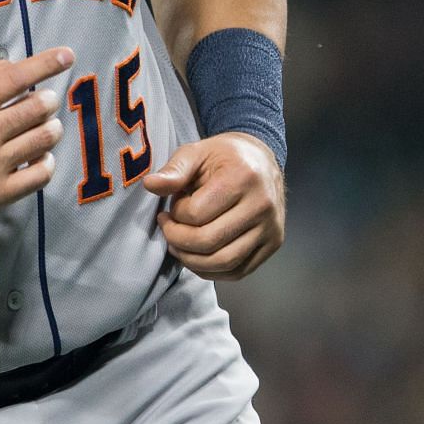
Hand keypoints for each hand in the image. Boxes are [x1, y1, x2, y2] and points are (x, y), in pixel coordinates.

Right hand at [0, 47, 74, 224]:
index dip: (44, 64)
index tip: (66, 55)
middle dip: (48, 100)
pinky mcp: (0, 193)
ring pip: (43, 138)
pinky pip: (41, 173)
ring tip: (46, 128)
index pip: (13, 78)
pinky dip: (47, 161)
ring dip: (51, 129)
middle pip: (35, 108)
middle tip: (46, 101)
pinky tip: (39, 156)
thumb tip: (14, 65)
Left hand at [140, 133, 284, 279]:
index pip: (196, 214)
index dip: (176, 215)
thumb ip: (174, 171)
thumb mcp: (196, 152)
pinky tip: (196, 257)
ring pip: (224, 262)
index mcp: (242, 177)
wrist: (261, 160)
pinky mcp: (274, 243)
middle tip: (167, 229)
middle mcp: (262, 205)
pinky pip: (239, 271)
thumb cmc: (224, 157)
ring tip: (178, 245)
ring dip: (192, 260)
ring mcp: (271, 227)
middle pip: (209, 241)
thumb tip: (150, 185)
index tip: (171, 207)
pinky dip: (212, 271)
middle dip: (178, 240)